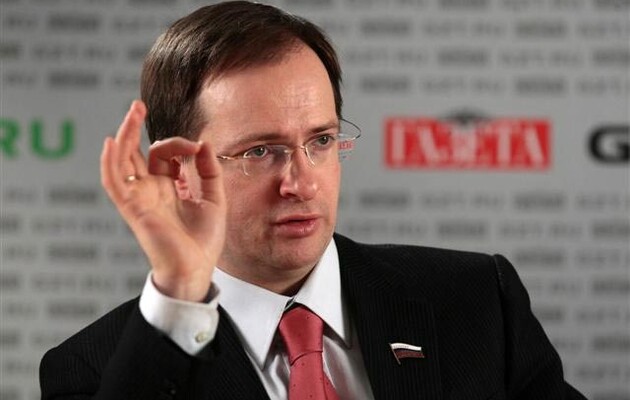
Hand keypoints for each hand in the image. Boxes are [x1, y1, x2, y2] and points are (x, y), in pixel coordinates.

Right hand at [101, 100, 225, 301]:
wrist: (196, 268)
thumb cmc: (204, 240)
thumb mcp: (214, 198)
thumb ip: (209, 170)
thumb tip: (203, 142)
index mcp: (169, 187)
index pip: (164, 154)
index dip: (179, 144)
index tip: (198, 147)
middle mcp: (151, 190)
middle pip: (137, 152)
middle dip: (136, 127)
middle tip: (138, 105)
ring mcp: (140, 198)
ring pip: (122, 162)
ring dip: (124, 137)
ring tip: (131, 112)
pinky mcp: (133, 208)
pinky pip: (114, 183)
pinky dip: (110, 163)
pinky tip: (112, 143)